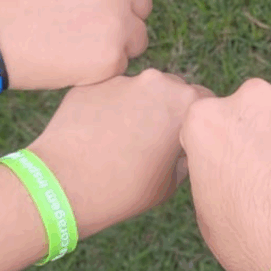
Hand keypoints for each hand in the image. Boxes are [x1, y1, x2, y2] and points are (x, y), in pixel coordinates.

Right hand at [0, 0, 150, 89]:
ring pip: (138, 37)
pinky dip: (101, 68)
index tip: (102, 5)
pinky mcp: (112, 56)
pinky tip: (69, 61)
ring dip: (116, 44)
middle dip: (123, 18)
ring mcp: (118, 19)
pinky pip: (121, 64)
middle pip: (142, 5)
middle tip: (86, 29)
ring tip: (76, 45)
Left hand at [28, 69, 210, 235]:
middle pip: (171, 89)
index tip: (183, 139)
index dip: (195, 121)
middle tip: (152, 141)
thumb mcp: (171, 182)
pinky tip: (97, 136)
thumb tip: (183, 148)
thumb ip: (185, 155)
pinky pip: (107, 93)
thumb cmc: (124, 190)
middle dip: (167, 109)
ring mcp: (121, 79)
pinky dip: (107, 109)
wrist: (65, 187)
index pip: (205, 101)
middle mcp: (157, 81)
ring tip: (120, 141)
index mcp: (186, 102)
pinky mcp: (90, 84)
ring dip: (136, 107)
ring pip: (138, 89)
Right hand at [180, 79, 270, 270]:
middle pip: (254, 109)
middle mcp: (253, 97)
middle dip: (262, 133)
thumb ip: (211, 168)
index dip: (225, 148)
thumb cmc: (256, 243)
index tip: (238, 170)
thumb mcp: (207, 211)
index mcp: (208, 119)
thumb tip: (225, 161)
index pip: (211, 123)